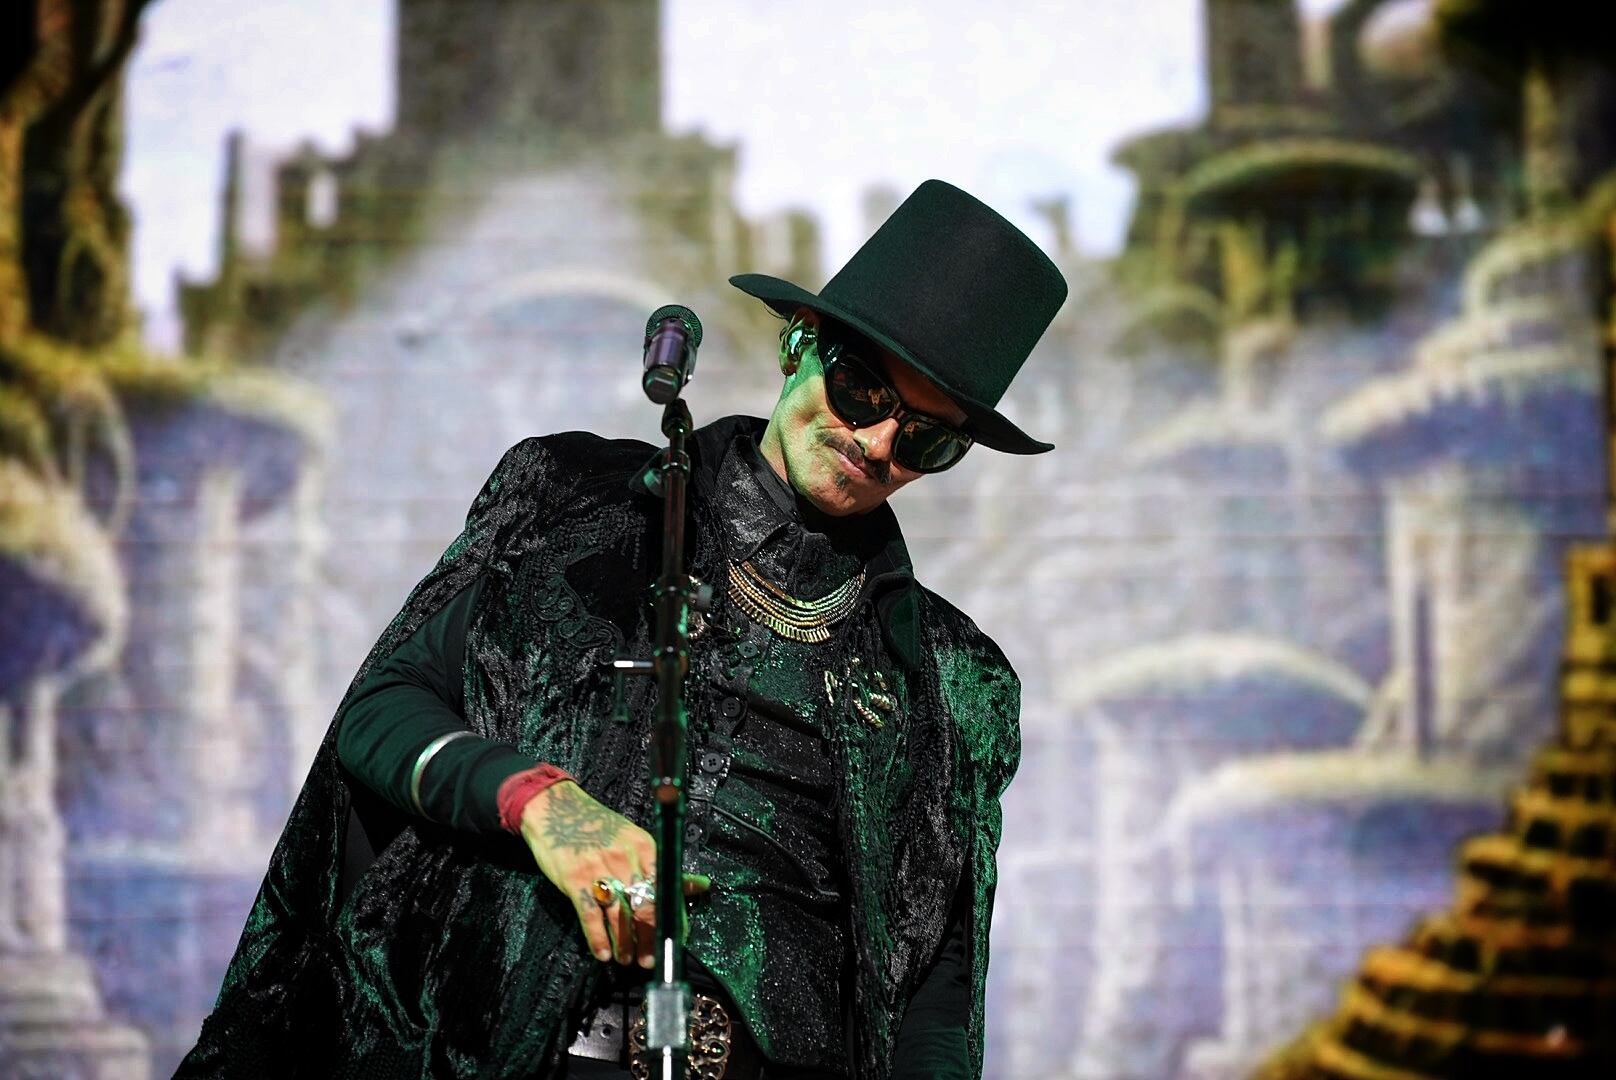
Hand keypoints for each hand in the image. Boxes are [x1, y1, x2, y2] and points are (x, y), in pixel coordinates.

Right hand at [518, 780, 709, 966]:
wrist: (557, 809)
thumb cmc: (599, 827)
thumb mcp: (635, 839)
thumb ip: (662, 867)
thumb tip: (701, 886)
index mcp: (646, 848)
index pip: (667, 889)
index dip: (673, 919)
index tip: (675, 939)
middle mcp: (626, 859)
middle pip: (645, 906)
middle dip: (650, 938)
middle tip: (650, 960)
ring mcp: (600, 870)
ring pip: (619, 915)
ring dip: (625, 943)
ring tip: (627, 960)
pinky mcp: (575, 879)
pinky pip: (590, 915)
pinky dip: (598, 938)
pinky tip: (603, 954)